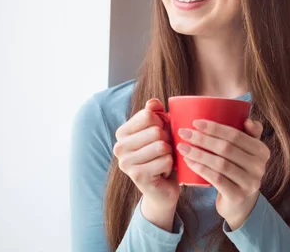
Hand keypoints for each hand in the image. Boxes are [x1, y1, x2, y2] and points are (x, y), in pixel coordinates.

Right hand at [113, 99, 179, 230]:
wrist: (162, 187)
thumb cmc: (161, 155)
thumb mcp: (160, 130)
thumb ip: (155, 113)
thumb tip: (153, 102)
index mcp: (122, 132)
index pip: (148, 115)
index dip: (162, 122)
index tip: (161, 134)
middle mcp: (119, 147)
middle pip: (156, 131)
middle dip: (167, 140)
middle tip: (164, 150)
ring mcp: (126, 163)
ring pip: (162, 146)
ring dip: (169, 153)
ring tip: (163, 160)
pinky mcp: (137, 176)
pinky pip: (165, 161)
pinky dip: (170, 165)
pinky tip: (163, 171)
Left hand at [177, 119, 269, 230]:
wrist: (240, 203)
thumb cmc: (239, 170)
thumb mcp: (246, 152)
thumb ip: (249, 134)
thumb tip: (247, 120)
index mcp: (262, 151)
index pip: (236, 135)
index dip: (215, 128)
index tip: (195, 122)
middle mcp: (259, 166)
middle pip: (226, 148)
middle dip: (202, 139)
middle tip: (184, 133)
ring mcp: (250, 183)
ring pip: (220, 164)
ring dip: (198, 153)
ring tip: (182, 147)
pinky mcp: (238, 196)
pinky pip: (216, 179)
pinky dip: (201, 169)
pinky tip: (189, 162)